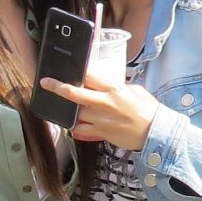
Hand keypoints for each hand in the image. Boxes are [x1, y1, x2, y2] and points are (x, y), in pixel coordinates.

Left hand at [39, 68, 161, 150]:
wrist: (156, 132)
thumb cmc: (148, 110)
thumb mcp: (135, 91)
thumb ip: (117, 87)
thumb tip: (105, 85)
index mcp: (114, 89)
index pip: (90, 76)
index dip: (76, 71)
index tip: (66, 68)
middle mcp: (105, 103)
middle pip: (75, 94)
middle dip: (58, 87)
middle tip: (46, 83)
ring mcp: (101, 119)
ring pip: (75, 113)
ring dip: (66, 109)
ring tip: (59, 106)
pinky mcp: (101, 132)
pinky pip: (80, 129)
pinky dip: (74, 126)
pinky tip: (72, 123)